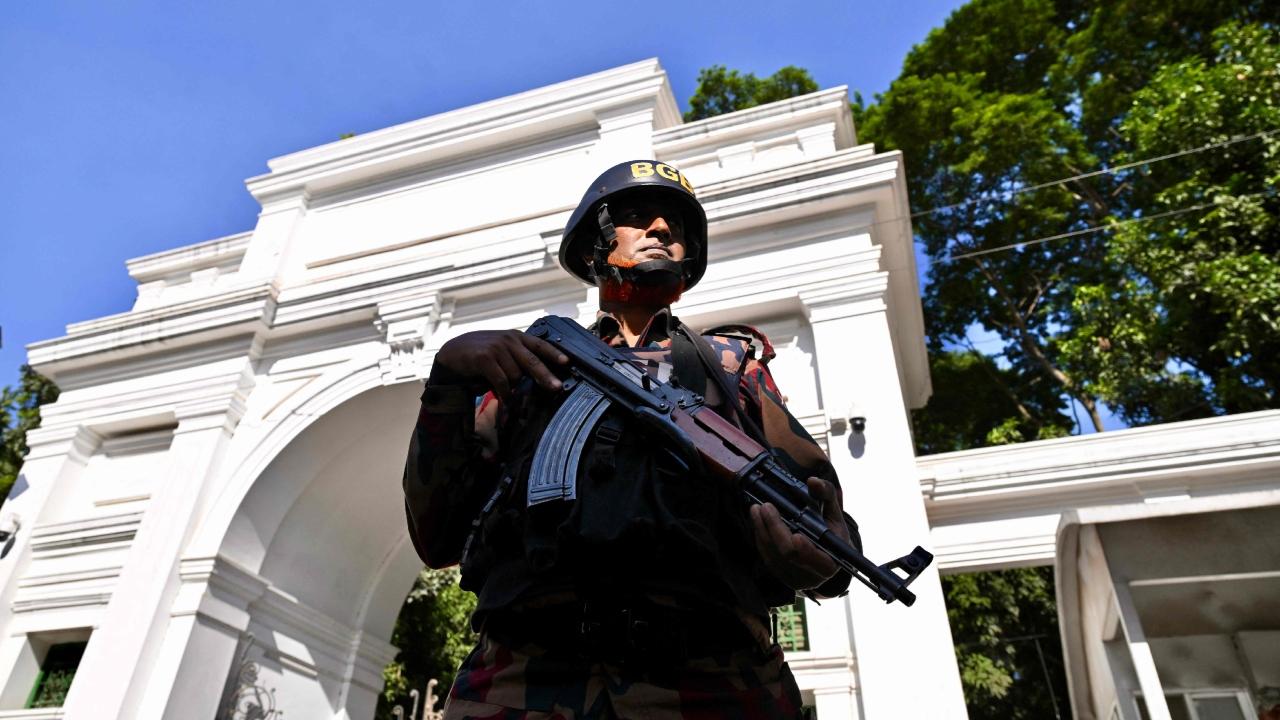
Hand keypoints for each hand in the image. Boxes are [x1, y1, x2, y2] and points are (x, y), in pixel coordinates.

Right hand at [434, 330, 568, 399]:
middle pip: (533, 361)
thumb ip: (518, 358)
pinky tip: (505, 398)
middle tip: (556, 388)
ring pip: (516, 375)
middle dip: (545, 376)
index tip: (567, 362)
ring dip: (514, 388)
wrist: (453, 352)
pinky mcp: (485, 358)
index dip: (554, 353)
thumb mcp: (502, 350)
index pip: (540, 345)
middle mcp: (508, 340)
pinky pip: (501, 381)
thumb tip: (537, 378)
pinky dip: (505, 393)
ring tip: (509, 393)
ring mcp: (496, 348)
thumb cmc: (481, 354)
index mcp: (516, 337)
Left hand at [749, 477, 850, 590]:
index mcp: (830, 563)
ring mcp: (793, 578)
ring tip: (756, 509)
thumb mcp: (834, 512)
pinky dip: (760, 537)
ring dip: (762, 530)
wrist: (826, 552)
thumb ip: (826, 494)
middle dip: (775, 528)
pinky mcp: (780, 575)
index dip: (806, 550)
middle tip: (765, 506)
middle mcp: (812, 576)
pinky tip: (758, 522)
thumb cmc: (831, 531)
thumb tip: (813, 481)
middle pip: (788, 554)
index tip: (797, 534)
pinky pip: (766, 557)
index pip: (816, 560)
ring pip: (772, 555)